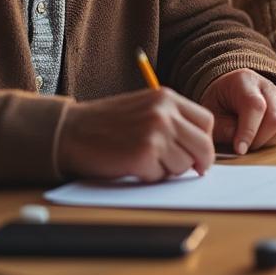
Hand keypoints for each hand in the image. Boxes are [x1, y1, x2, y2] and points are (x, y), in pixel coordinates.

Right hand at [56, 89, 214, 181]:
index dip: (205, 140)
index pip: (206, 121)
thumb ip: (172, 119)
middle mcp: (164, 113)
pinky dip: (149, 176)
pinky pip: (161, 176)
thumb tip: (200, 147)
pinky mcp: (143, 155)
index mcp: (166, 97)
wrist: (69, 131)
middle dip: (199, 162)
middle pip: (203, 145)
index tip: (198, 152)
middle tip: (193, 170)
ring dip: (169, 170)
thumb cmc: (105, 124)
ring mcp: (155, 133)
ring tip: (147, 161)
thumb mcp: (144, 108)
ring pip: (184, 165)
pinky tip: (133, 166)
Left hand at [199, 69, 275, 154]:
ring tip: (250, 140)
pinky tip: (260, 136)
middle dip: (258, 140)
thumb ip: (223, 129)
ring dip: (268, 140)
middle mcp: (266, 85)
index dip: (249, 131)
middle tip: (241, 146)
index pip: (255, 106)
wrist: (228, 91)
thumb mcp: (211, 113)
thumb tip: (241, 145)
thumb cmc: (218, 102)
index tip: (240, 150)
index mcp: (243, 80)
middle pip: (275, 117)